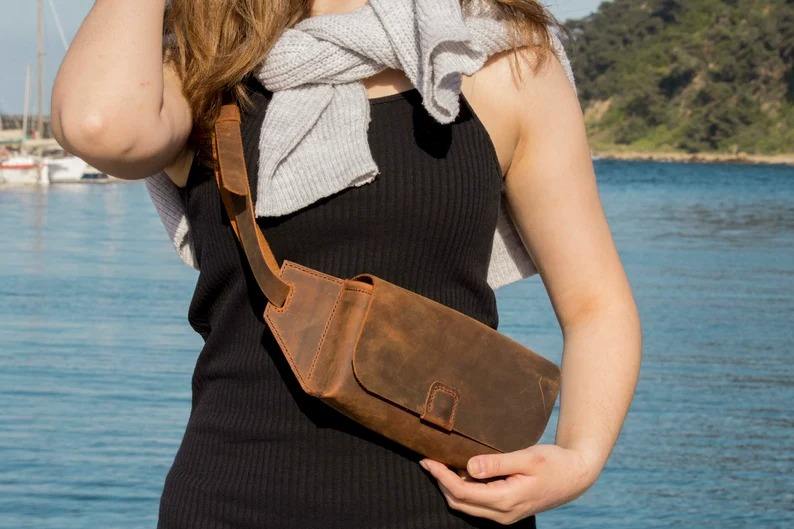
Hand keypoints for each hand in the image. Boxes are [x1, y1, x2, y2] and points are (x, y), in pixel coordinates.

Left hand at [419, 444, 600, 524]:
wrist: (575, 476)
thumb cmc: (554, 463)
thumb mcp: (527, 458)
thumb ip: (497, 463)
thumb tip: (469, 467)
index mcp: (506, 499)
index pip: (462, 492)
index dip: (441, 476)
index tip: (428, 460)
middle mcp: (503, 513)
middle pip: (459, 502)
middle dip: (440, 482)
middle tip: (429, 460)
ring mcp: (505, 515)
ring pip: (466, 506)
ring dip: (450, 487)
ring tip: (440, 465)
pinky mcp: (507, 510)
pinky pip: (477, 504)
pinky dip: (464, 490)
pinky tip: (461, 472)